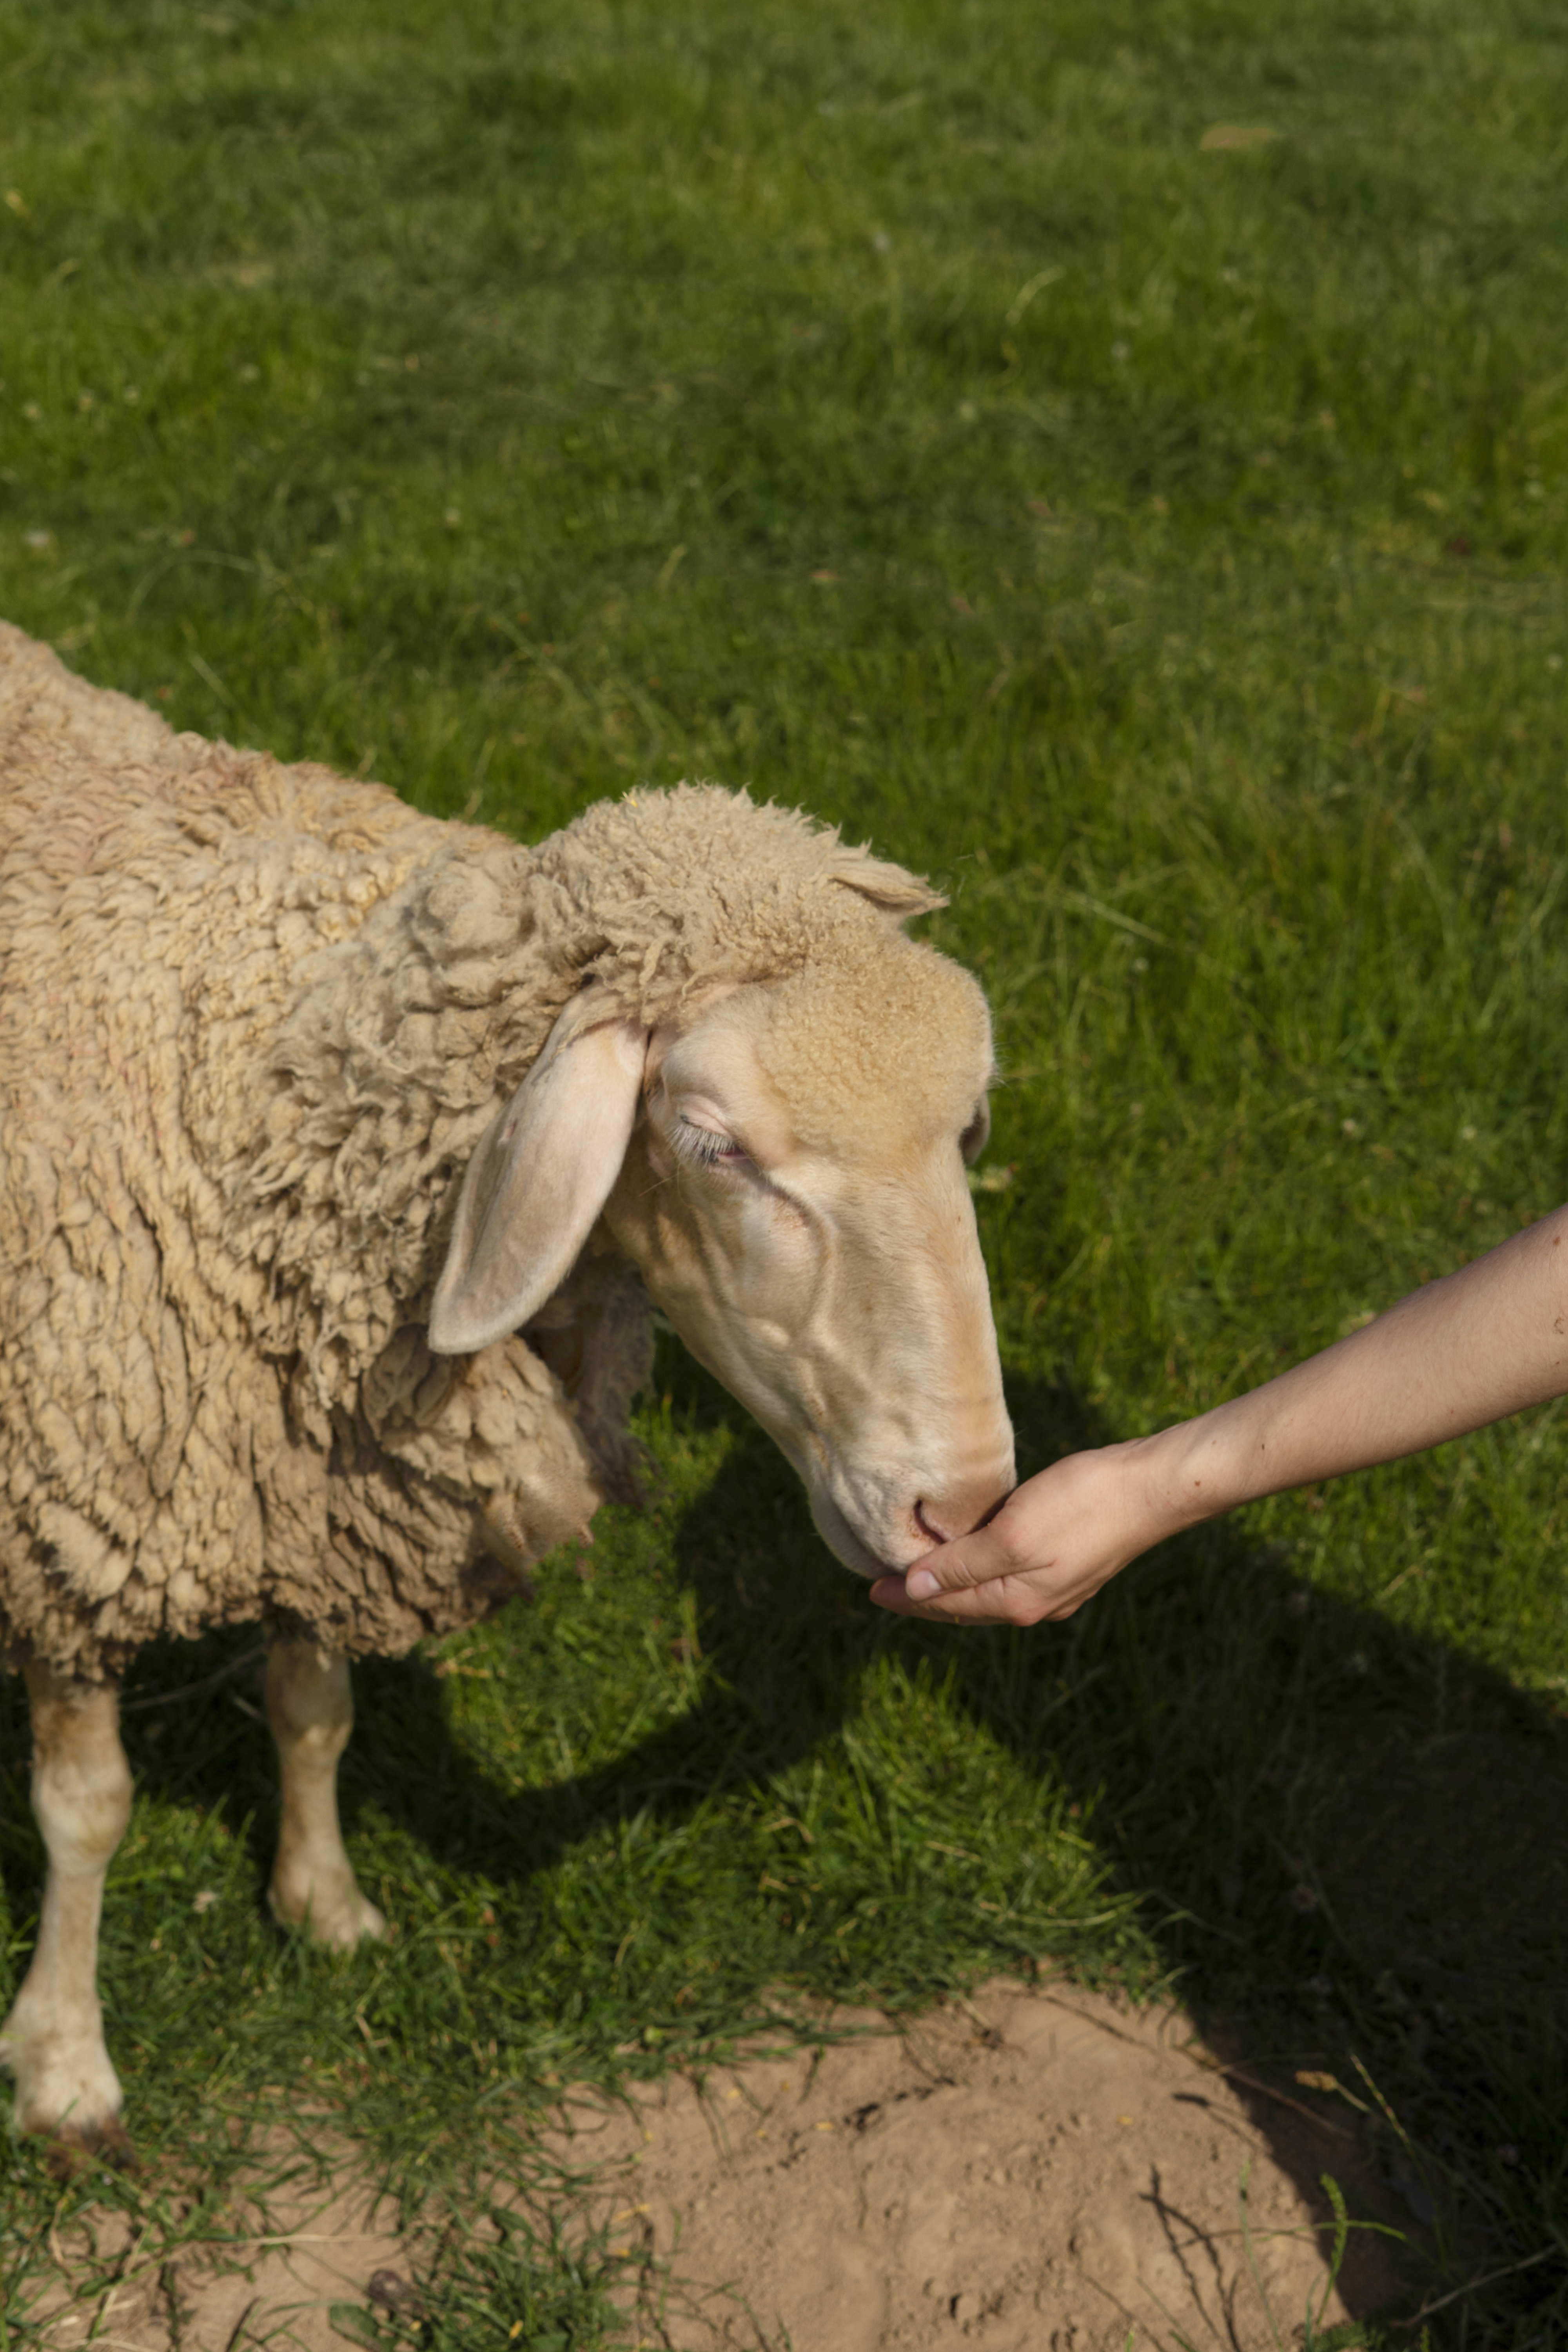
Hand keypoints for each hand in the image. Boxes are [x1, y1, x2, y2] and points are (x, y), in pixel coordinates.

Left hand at [870, 1439, 1176, 1625]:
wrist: (1152, 1487)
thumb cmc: (1083, 1505)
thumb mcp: (1013, 1536)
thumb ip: (963, 1566)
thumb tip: (916, 1590)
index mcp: (1017, 1601)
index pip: (945, 1605)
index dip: (905, 1597)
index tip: (869, 1588)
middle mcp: (1035, 1602)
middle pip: (964, 1603)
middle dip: (923, 1594)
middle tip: (884, 1581)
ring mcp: (1056, 1584)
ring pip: (987, 1587)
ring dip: (951, 1579)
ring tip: (918, 1567)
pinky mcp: (1069, 1559)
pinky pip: (1008, 1571)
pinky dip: (979, 1564)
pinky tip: (970, 1548)